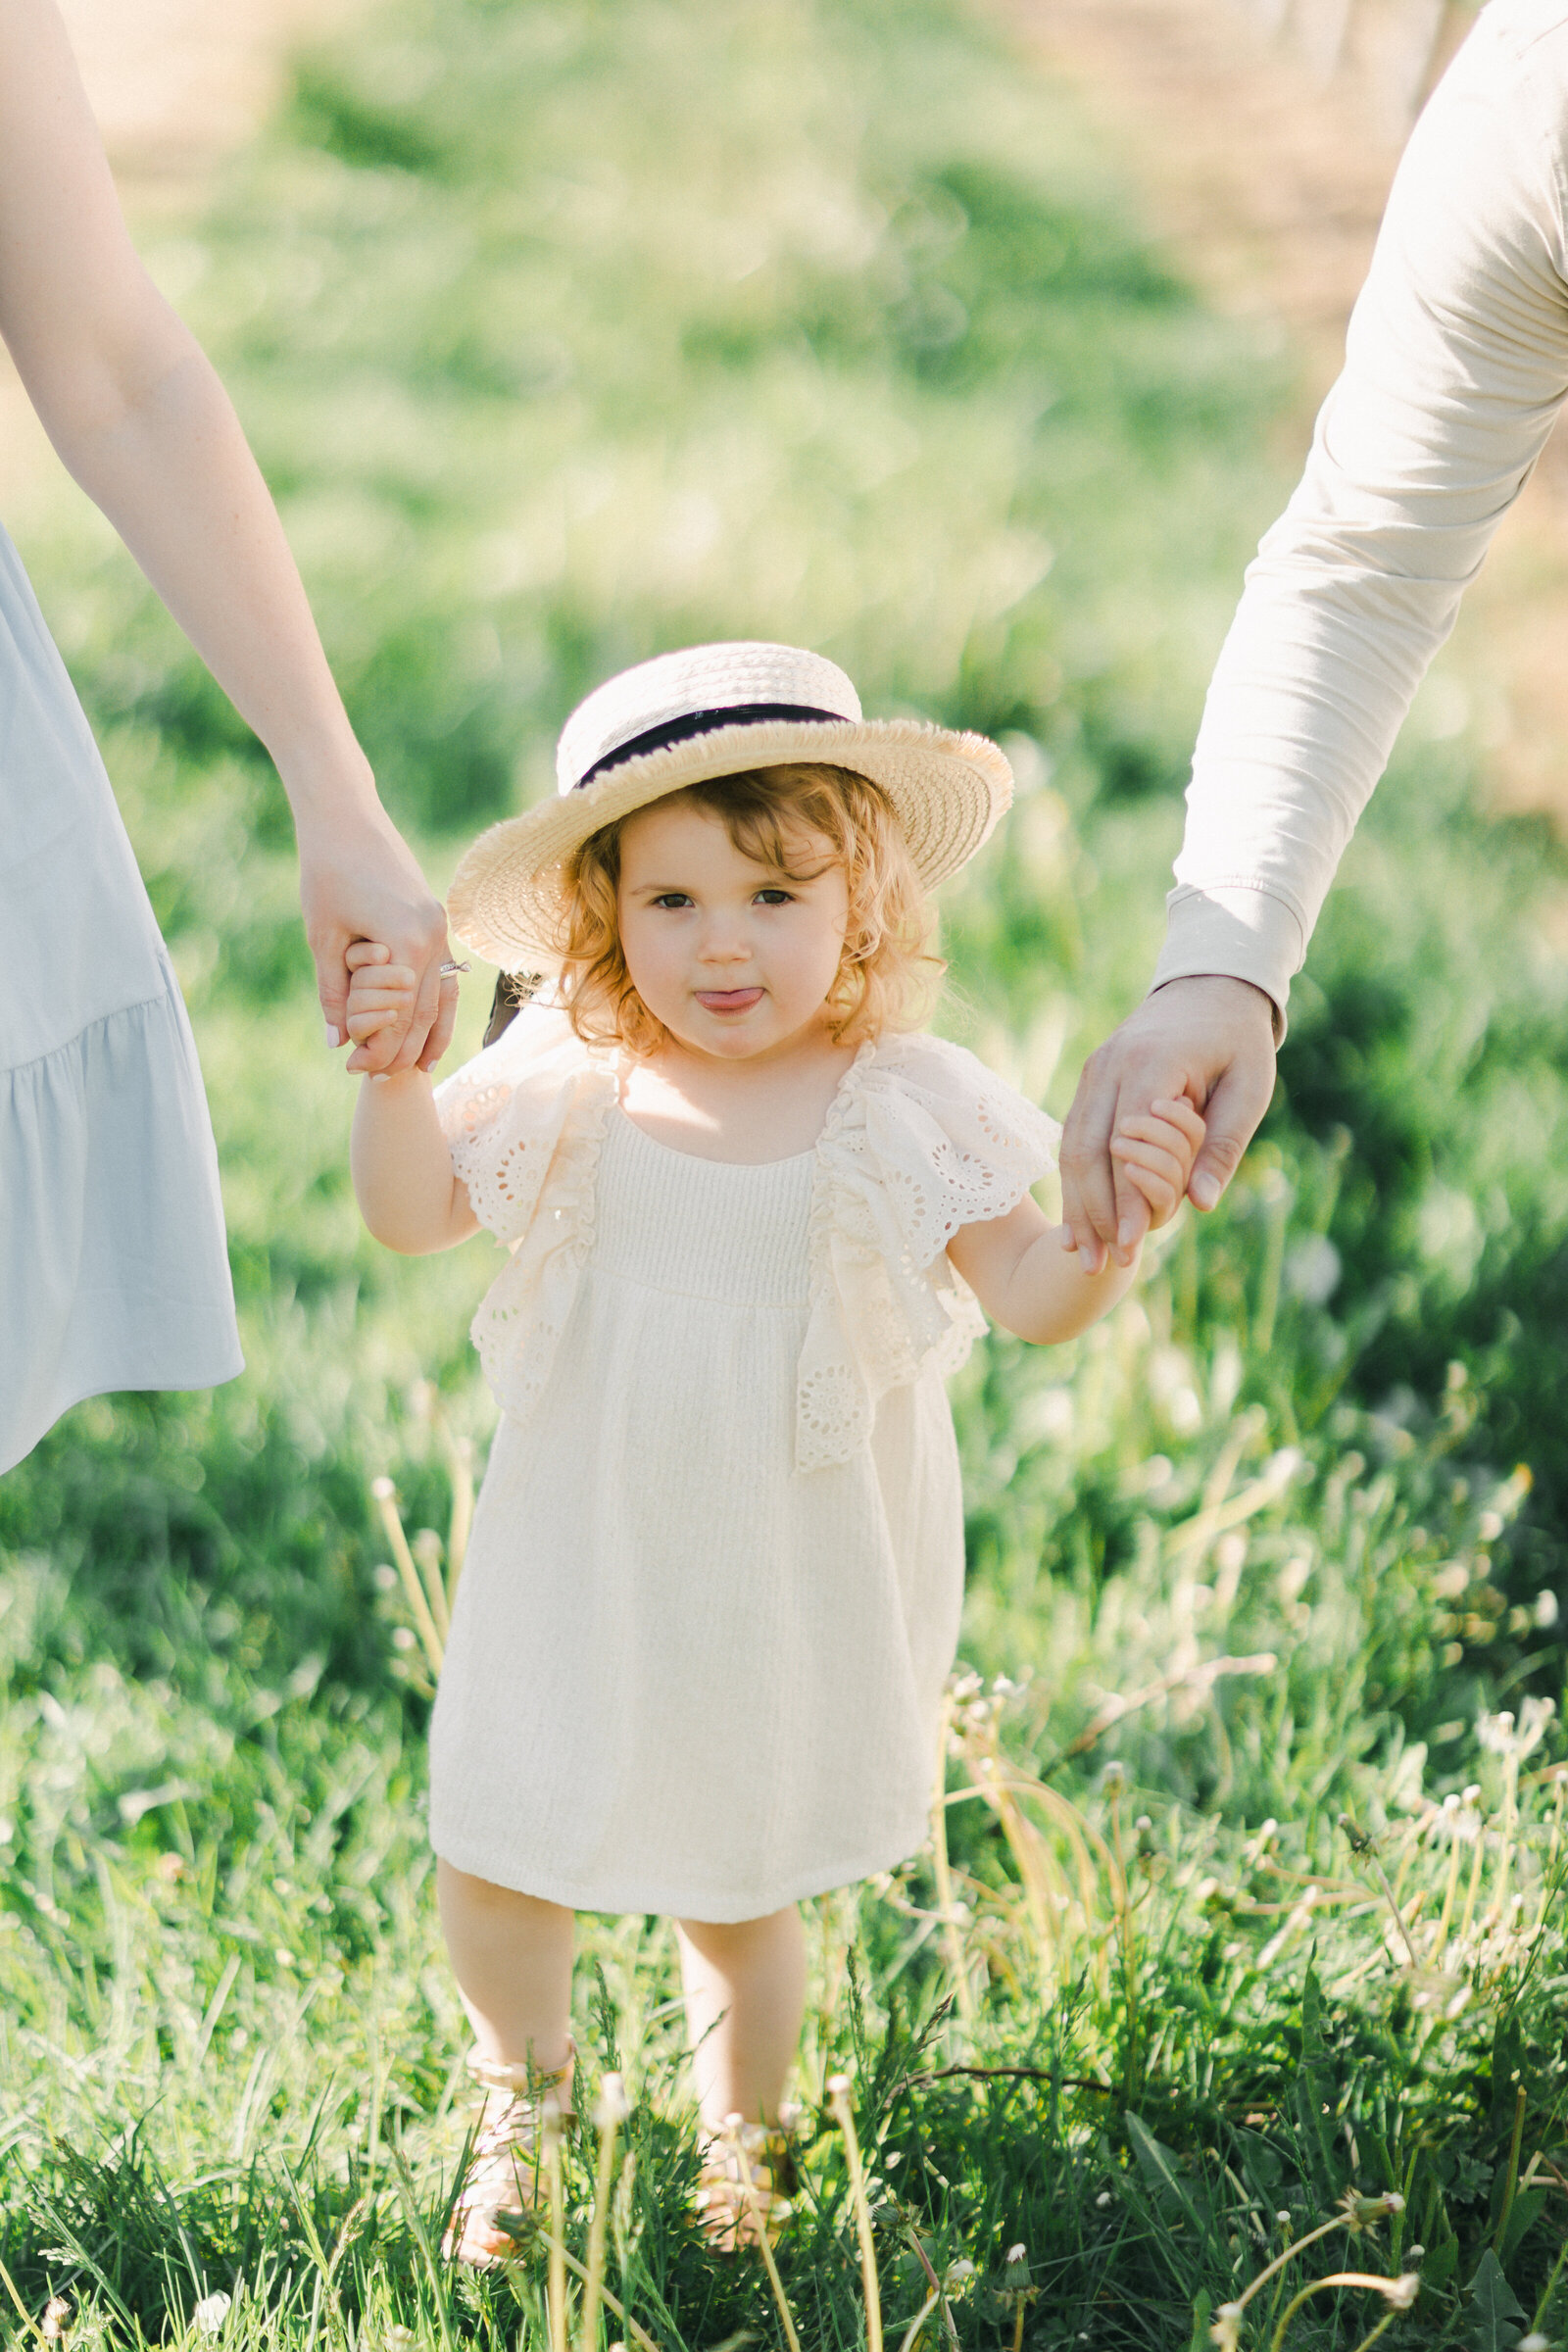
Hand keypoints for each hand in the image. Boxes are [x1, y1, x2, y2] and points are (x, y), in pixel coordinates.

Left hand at [297, 799, 456, 1072]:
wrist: (345, 815)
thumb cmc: (326, 870)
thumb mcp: (323, 937)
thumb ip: (333, 992)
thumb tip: (336, 1043)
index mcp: (407, 942)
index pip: (400, 1015)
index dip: (380, 1048)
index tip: (354, 1070)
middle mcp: (433, 936)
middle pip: (426, 1012)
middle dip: (404, 1049)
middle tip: (380, 1078)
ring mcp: (440, 927)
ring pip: (442, 995)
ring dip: (431, 1034)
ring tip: (417, 1067)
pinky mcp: (435, 919)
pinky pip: (441, 973)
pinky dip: (434, 1004)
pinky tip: (426, 1026)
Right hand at [1059, 975, 1276, 1271]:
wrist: (1208, 986)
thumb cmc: (1237, 1042)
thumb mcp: (1250, 1088)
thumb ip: (1223, 1144)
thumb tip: (1202, 1203)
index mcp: (1153, 1065)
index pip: (1129, 1143)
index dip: (1127, 1198)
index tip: (1132, 1245)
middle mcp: (1110, 1067)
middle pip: (1088, 1151)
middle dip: (1093, 1213)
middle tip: (1101, 1265)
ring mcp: (1093, 1073)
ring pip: (1071, 1147)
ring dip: (1075, 1205)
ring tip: (1081, 1256)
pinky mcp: (1089, 1081)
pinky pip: (1072, 1136)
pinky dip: (1073, 1182)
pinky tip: (1077, 1222)